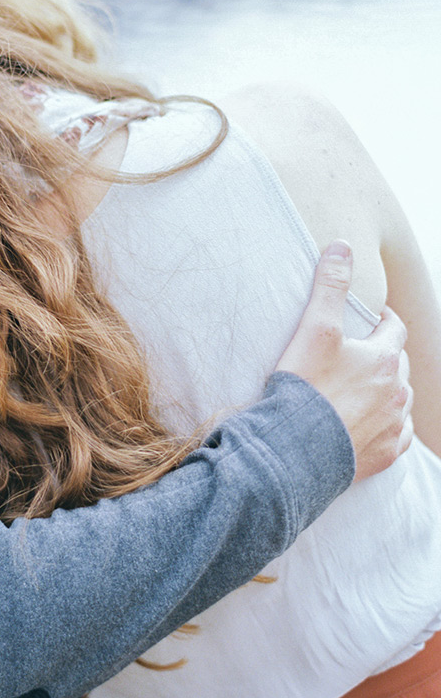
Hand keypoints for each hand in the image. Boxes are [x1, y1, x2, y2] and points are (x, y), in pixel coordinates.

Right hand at [276, 240, 412, 481]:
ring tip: (364, 389)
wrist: (296, 448)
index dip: (384, 320)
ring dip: (388, 390)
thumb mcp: (315, 328)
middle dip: (386, 355)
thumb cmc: (306, 386)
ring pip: (401, 400)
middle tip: (361, 353)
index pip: (394, 329)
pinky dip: (390, 426)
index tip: (372, 318)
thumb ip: (330, 285)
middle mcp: (397, 390)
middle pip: (399, 365)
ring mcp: (394, 424)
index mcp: (383, 358)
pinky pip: (399, 436)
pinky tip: (374, 424)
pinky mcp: (386, 453)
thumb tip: (342, 244)